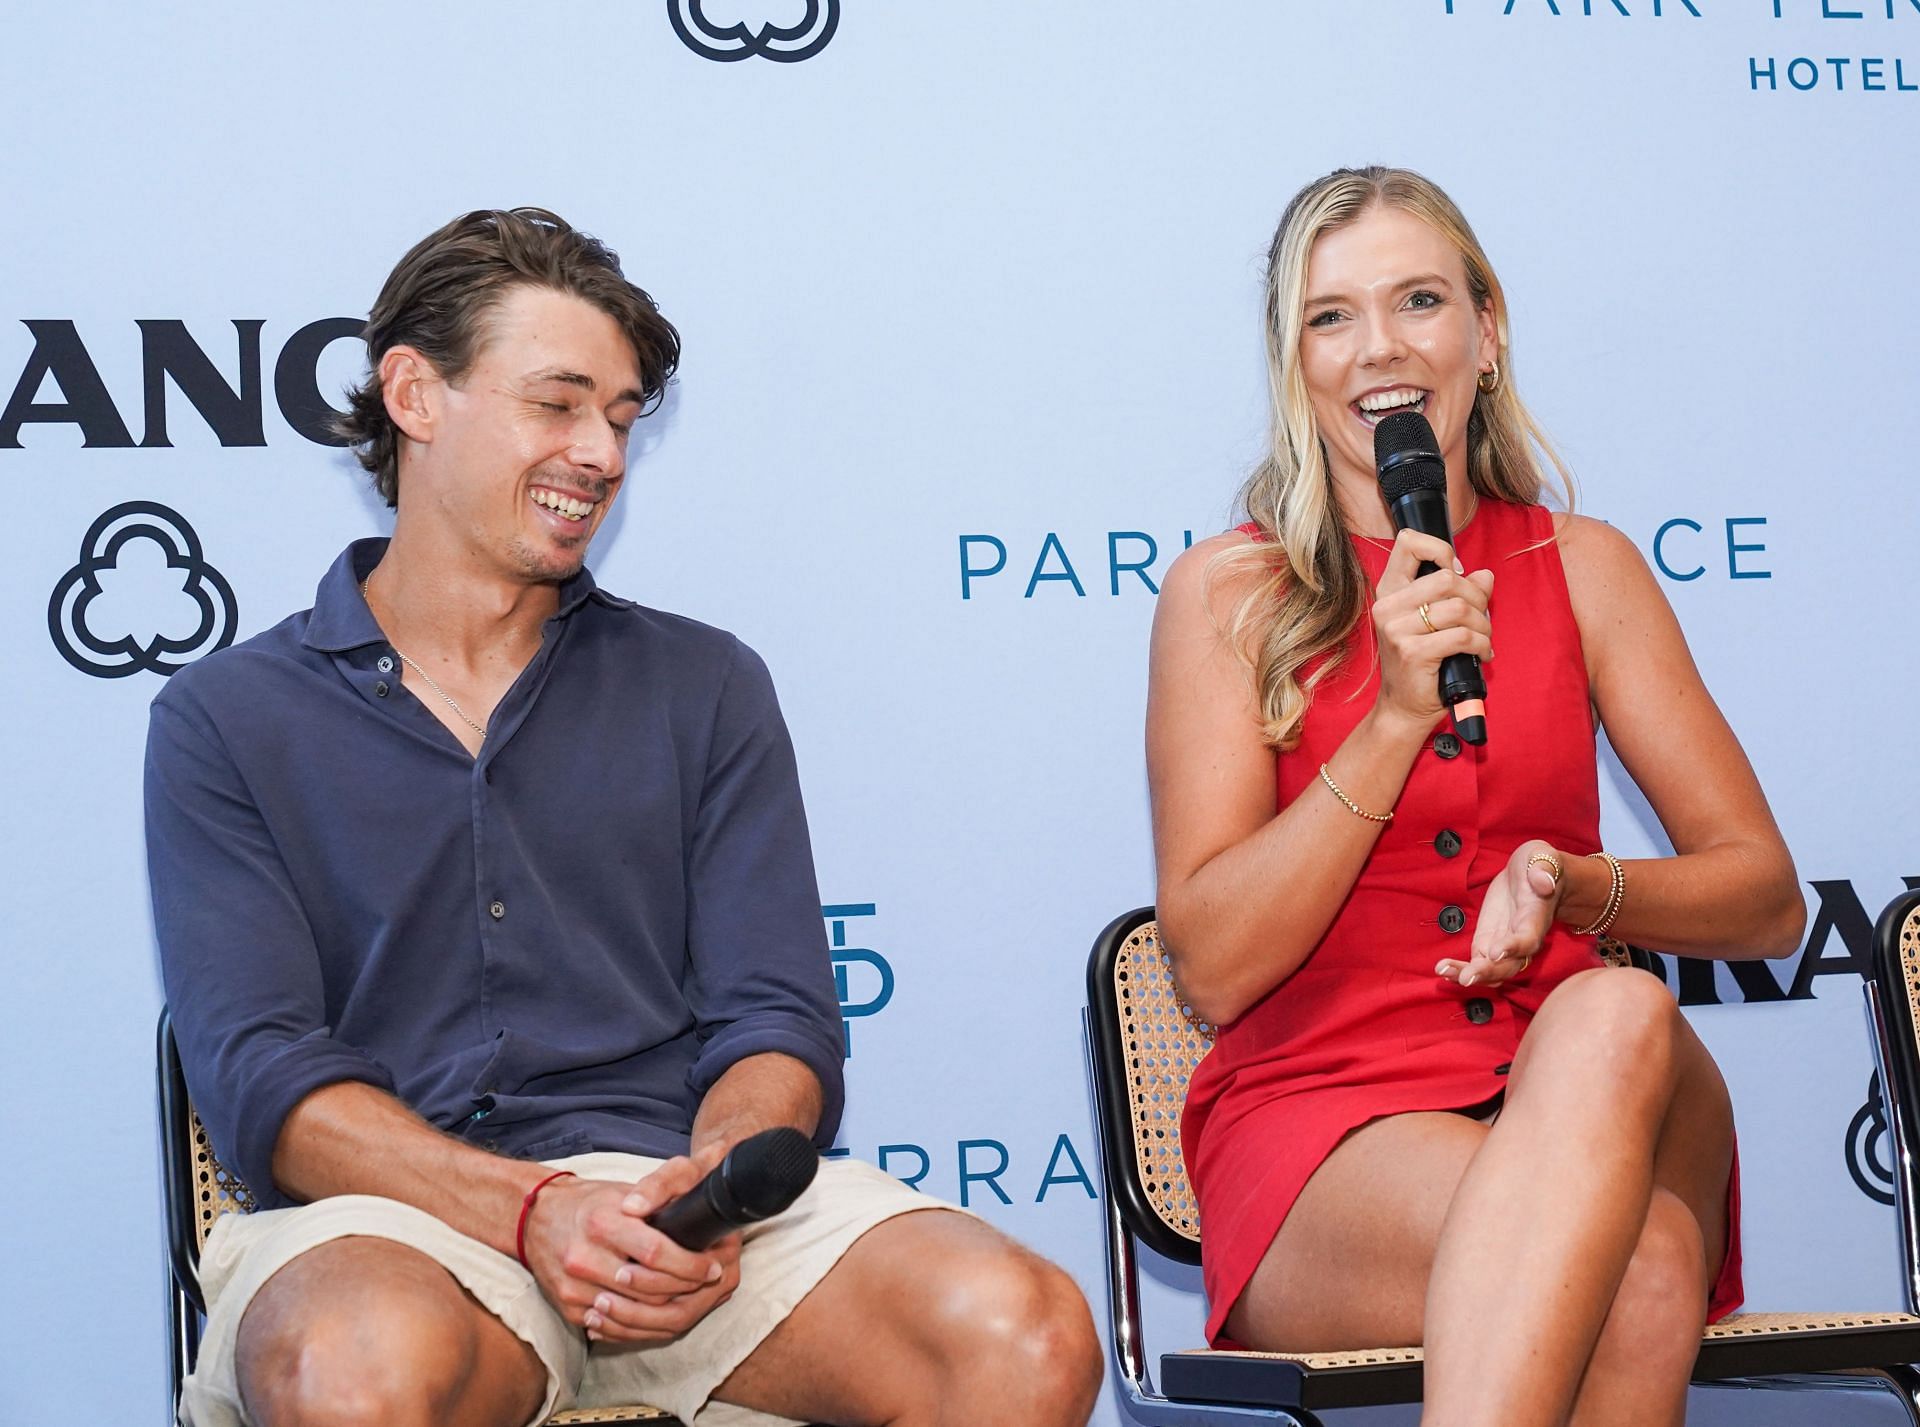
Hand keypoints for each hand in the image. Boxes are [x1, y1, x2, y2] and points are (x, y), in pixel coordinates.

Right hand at [520, 1149, 740, 1344]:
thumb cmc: (588, 1203)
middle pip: (648, 1287)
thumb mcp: (623, 1192)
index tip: (713, 1266)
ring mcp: (573, 1286)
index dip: (690, 1264)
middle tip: (710, 1284)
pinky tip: (661, 1314)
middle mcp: (584, 1256)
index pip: (655, 1252)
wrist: (535, 1217)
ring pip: (633, 1312)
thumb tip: (704, 1219)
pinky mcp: (567, 1307)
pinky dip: (641, 1324)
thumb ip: (659, 1206)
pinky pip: (612, 1326)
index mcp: (602, 1223)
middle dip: (687, 1288)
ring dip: (669, 1311)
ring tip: (693, 1301)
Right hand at [1369, 529, 1493, 731]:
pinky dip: (1482, 645)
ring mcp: (1397, 630)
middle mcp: (1388, 607)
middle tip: (1481, 619)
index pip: (1408, 543)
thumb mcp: (1436, 622)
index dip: (1440, 549)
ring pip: (1460, 608)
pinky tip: (1482, 655)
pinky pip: (1462, 636)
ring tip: (1483, 639)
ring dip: (1483, 625)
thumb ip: (1458, 593)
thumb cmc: (1421, 664)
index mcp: (1389, 592)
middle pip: (1447, 578)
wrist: (1404, 707)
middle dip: (1477, 598)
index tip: (1457, 573)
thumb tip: (1484, 575)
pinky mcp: (1413, 652)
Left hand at [1437, 840, 1564, 989]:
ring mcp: (1504, 944)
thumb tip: (1544, 883)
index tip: (1496, 952)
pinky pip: (1476, 962)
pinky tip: (1442, 969)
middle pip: (1509, 965)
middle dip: (1487, 972)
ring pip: (1491, 970)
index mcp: (1535, 919)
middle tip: (1466, 978)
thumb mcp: (1542, 857)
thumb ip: (1543, 870)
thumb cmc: (1538, 864)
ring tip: (1445, 972)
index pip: (1528, 939)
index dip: (1514, 947)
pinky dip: (1460, 969)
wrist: (1532, 875)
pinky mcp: (1487, 943)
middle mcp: (1522, 939)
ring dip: (1469, 975)